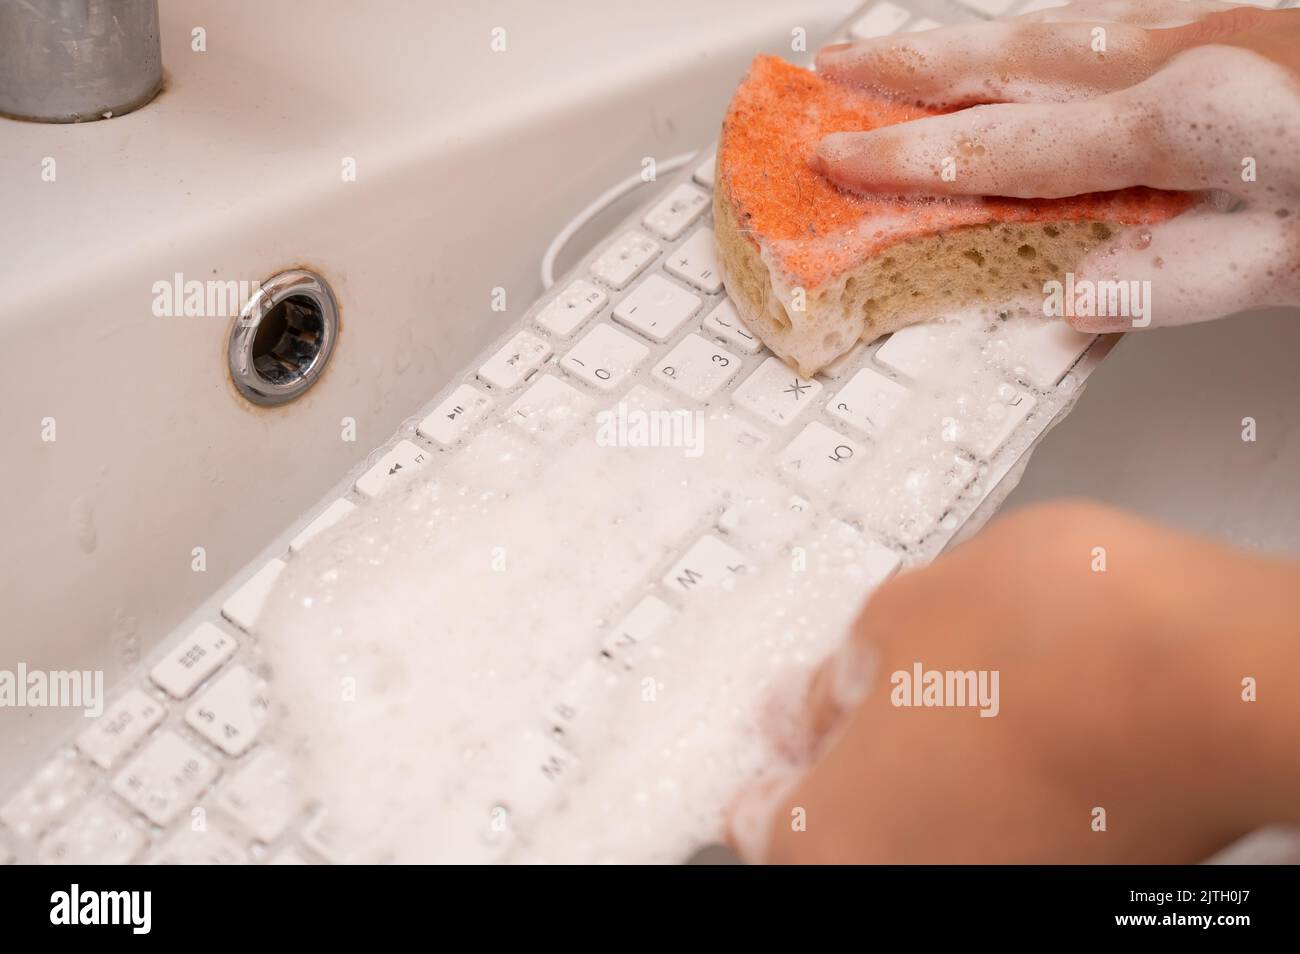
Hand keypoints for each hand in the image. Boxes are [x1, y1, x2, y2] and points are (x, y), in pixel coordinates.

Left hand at [728, 502, 1299, 862]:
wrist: (1221, 679)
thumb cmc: (1049, 637)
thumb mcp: (902, 613)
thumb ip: (836, 672)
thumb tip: (814, 700)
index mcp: (831, 839)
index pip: (756, 819)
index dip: (773, 758)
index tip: (792, 725)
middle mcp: (907, 891)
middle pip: (847, 831)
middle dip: (858, 759)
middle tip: (889, 684)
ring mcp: (999, 895)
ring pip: (933, 834)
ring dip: (936, 773)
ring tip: (980, 692)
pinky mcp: (1084, 881)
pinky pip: (1007, 835)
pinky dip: (1005, 792)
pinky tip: (1039, 726)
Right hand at [810, 1, 1299, 330]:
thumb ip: (1181, 277)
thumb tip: (1069, 298)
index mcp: (1185, 121)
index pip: (1008, 145)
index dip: (911, 155)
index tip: (837, 158)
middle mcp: (1182, 51)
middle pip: (1010, 52)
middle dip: (909, 63)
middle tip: (831, 67)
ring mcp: (1208, 19)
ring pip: (1053, 22)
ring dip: (962, 35)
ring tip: (895, 42)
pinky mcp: (1233, 14)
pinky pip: (1105, 18)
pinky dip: (1037, 31)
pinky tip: (1023, 39)